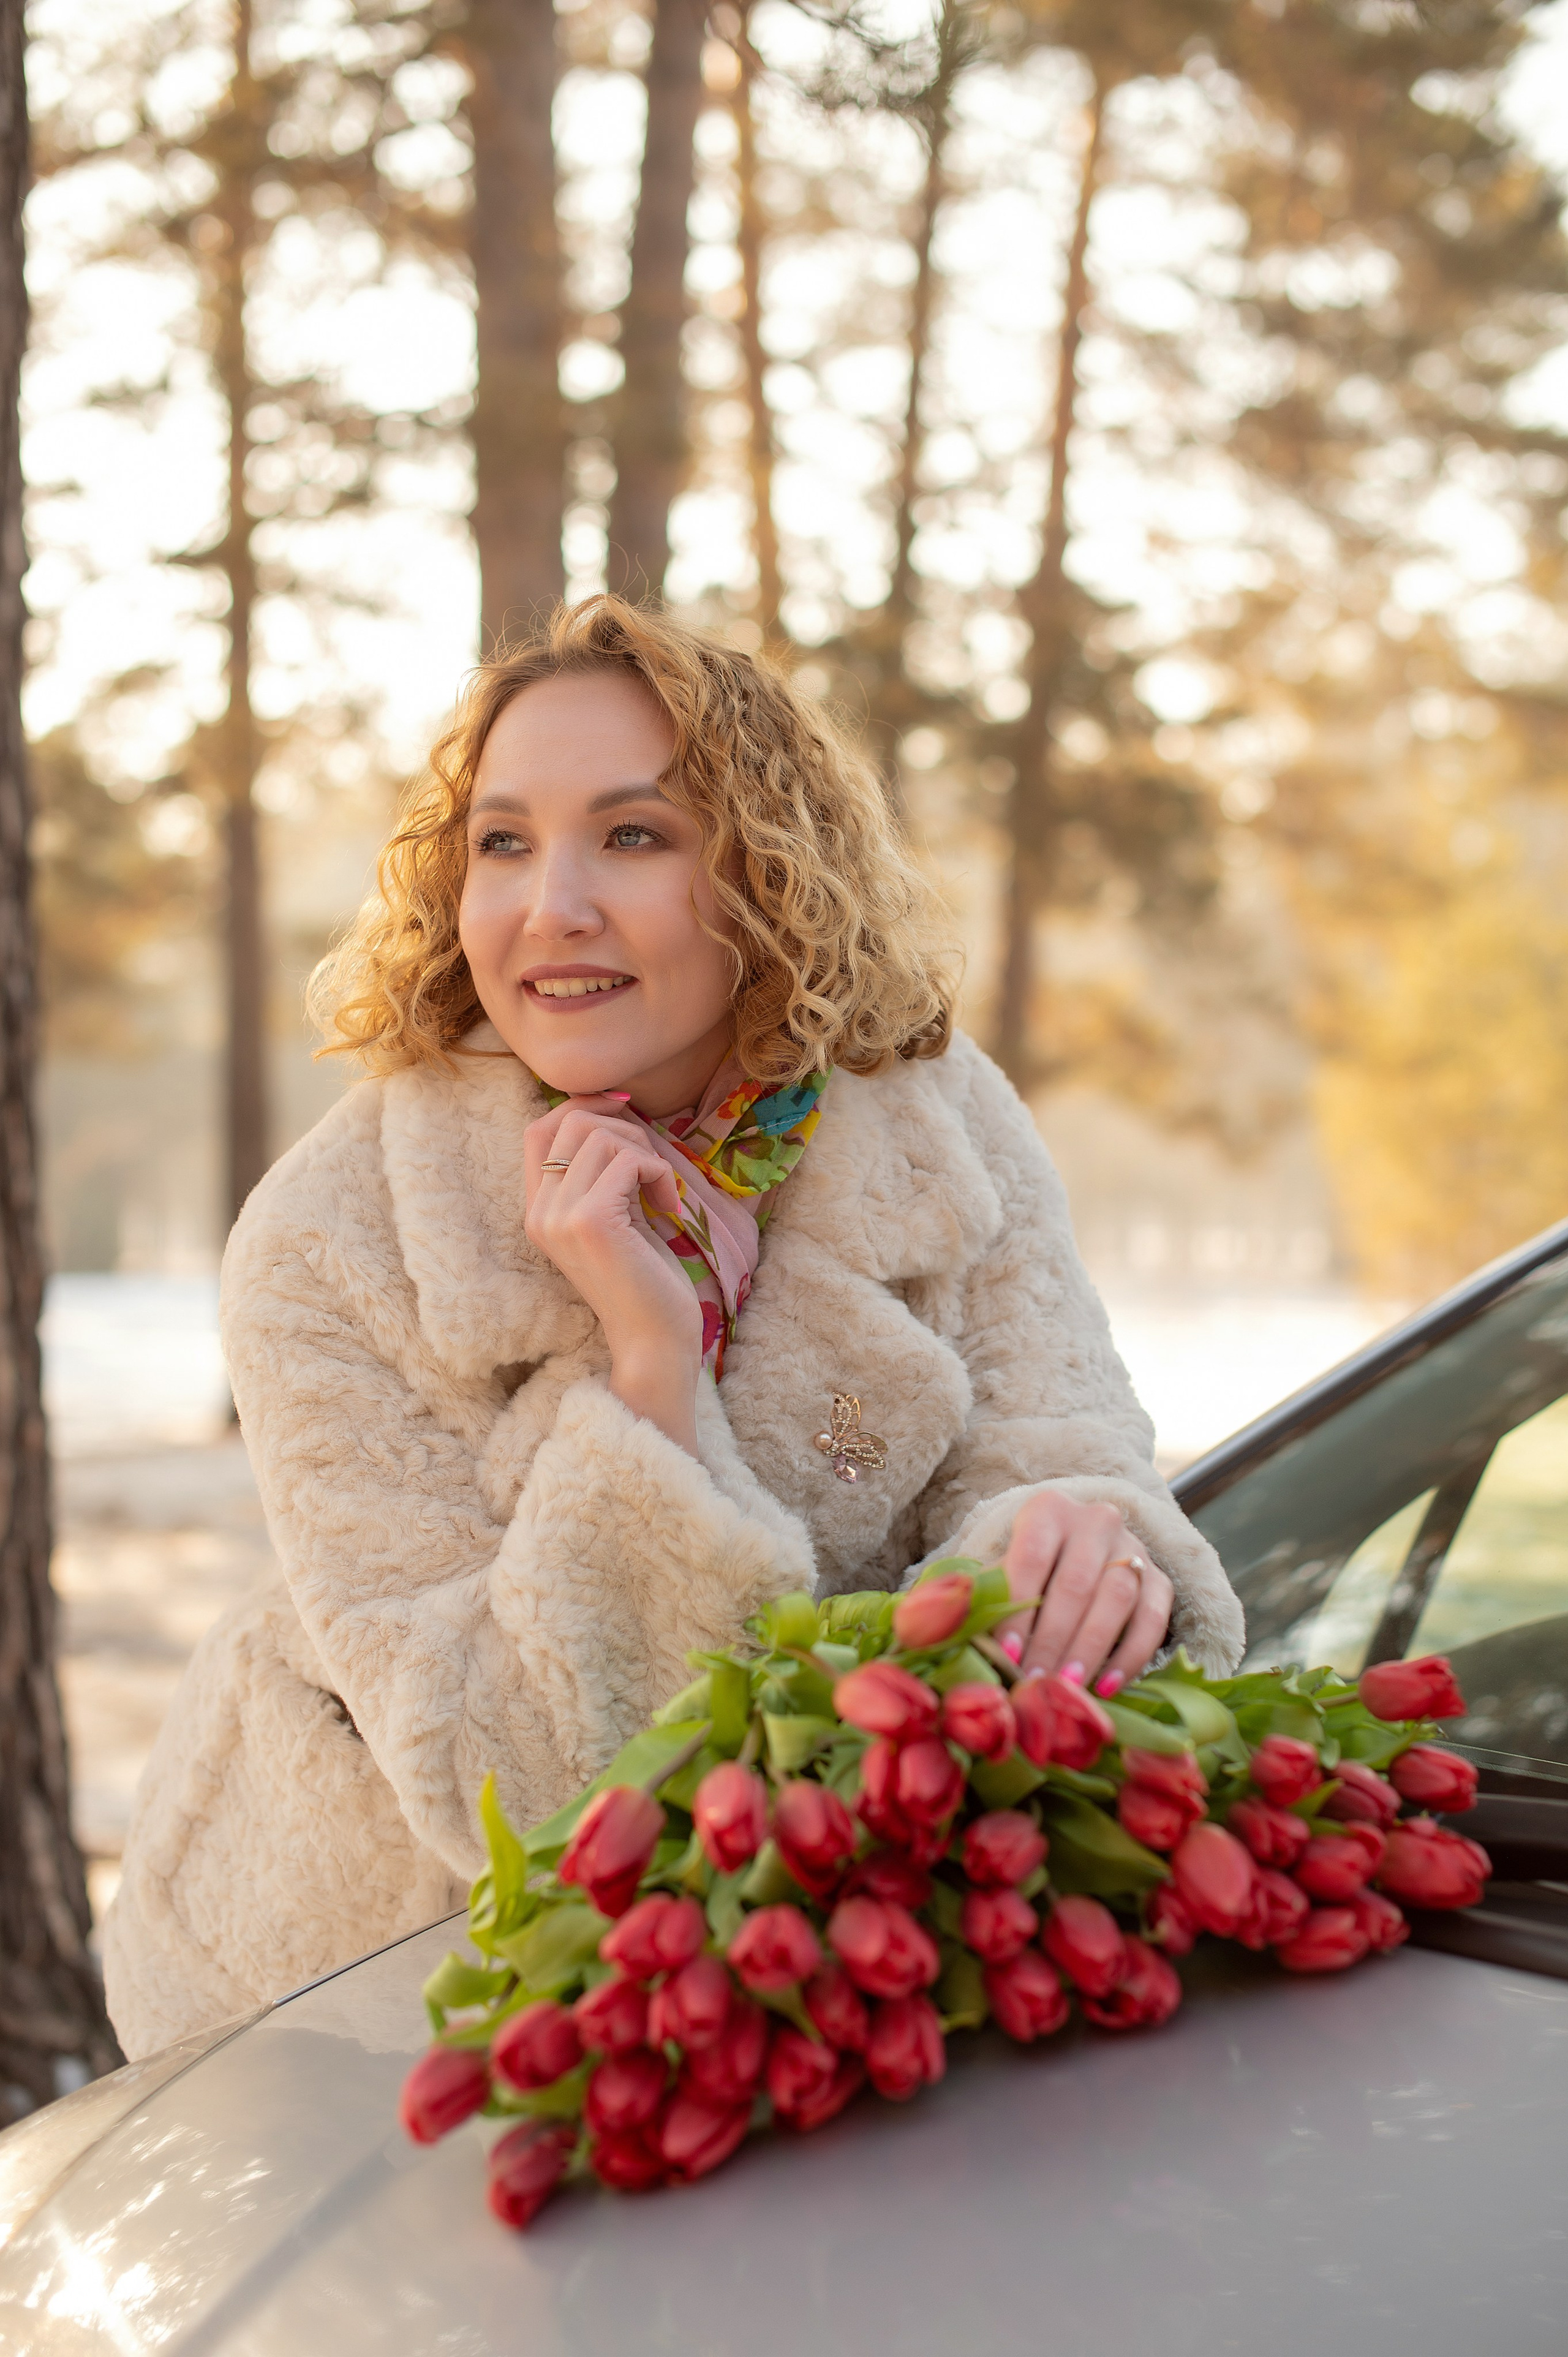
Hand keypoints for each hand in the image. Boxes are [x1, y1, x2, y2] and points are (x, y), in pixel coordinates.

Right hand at [524, 1096, 702, 1454]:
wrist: (654, 1341)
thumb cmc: (646, 1279)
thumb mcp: (616, 1214)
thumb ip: (603, 1171)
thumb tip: (613, 1106)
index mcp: (539, 1210)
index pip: (538, 1129)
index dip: (581, 1108)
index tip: (627, 1119)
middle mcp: (539, 1212)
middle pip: (571, 1120)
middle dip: (624, 1128)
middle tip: (653, 1166)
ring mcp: (560, 1217)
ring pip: (601, 1136)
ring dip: (646, 1152)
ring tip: (661, 1190)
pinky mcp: (591, 1222)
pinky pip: (628, 1160)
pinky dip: (659, 1172)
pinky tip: (669, 1205)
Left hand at [998, 1493, 1173, 1694]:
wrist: (1074, 1555)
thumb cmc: (1026, 1572)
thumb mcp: (1001, 1572)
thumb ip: (986, 1597)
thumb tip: (960, 1630)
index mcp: (1048, 1510)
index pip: (1032, 1556)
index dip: (1019, 1608)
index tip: (1008, 1655)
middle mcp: (1096, 1521)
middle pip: (1076, 1581)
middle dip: (1053, 1638)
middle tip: (1035, 1682)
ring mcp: (1133, 1547)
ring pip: (1118, 1597)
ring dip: (1091, 1648)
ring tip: (1068, 1687)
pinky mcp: (1159, 1578)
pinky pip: (1153, 1619)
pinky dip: (1131, 1656)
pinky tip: (1105, 1686)